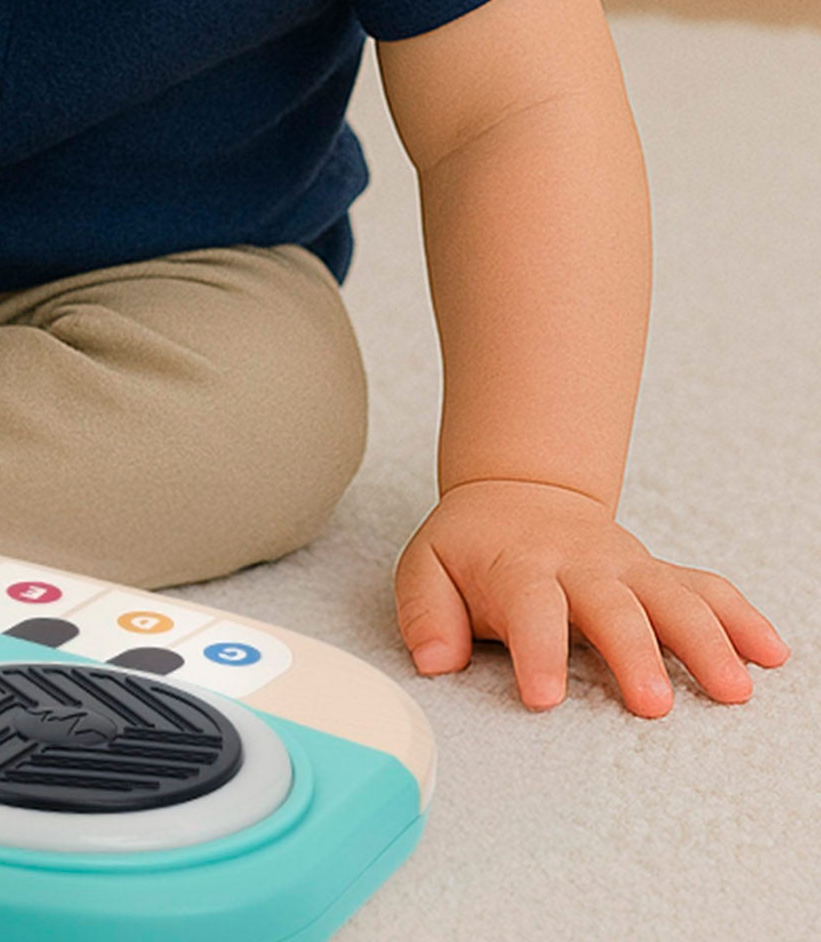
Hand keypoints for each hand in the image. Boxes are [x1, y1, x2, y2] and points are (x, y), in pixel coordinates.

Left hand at [394, 479, 789, 716]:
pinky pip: (706, 588)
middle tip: (653, 705)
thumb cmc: (473, 546)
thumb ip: (426, 612)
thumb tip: (434, 660)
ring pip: (671, 598)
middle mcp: (580, 565)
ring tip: (733, 689)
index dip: (537, 650)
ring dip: (704, 641)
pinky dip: (740, 617)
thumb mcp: (427, 565)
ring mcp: (626, 567)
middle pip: (612, 607)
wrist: (518, 492)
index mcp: (520, 567)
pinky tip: (770, 653)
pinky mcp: (657, 573)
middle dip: (634, 654)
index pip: (529, 607)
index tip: (543, 696)